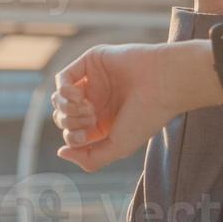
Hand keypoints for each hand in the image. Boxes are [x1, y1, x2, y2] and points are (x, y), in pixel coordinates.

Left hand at [51, 41, 220, 171]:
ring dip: (65, 107)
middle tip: (91, 118)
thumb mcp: (118, 147)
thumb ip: (90, 159)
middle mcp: (97, 103)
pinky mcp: (91, 62)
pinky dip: (63, 90)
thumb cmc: (146, 116)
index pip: (72, 135)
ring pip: (59, 99)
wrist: (162, 83)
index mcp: (104, 123)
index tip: (87, 135)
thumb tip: (62, 153)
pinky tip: (78, 95)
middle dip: (69, 122)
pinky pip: (63, 78)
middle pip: (63, 118)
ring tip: (86, 106)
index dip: (72, 138)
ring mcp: (93, 82)